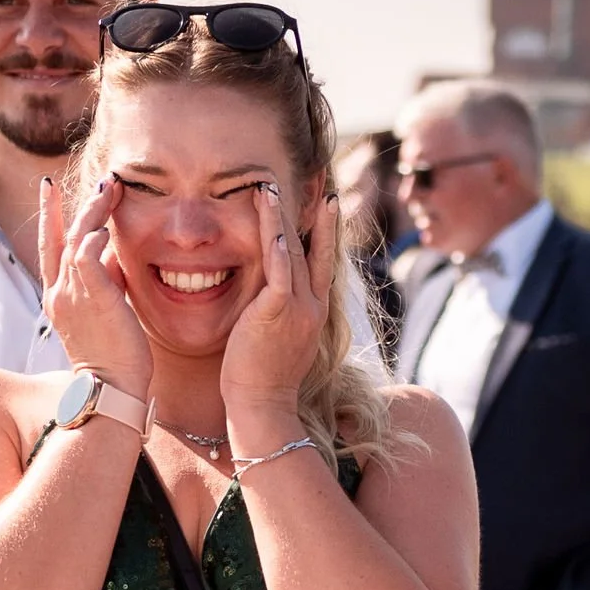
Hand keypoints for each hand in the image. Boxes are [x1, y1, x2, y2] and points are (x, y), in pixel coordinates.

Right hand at [40, 176, 152, 396]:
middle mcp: (59, 293)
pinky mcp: (93, 298)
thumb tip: (114, 252)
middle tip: (68, 179)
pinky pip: (87, 257)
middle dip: (61, 205)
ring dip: (92, 212)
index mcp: (58, 297)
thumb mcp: (105, 309)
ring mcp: (72, 295)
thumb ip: (106, 278)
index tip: (49, 190)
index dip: (49, 217)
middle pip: (57, 238)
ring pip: (76, 241)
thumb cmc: (113, 355)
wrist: (111, 387)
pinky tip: (104, 226)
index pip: (49, 248)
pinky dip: (95, 239)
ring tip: (107, 188)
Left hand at [220, 182, 337, 423]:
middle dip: (313, 215)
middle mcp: (312, 306)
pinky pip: (279, 274)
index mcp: (314, 311)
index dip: (325, 232)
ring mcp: (297, 309)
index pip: (322, 262)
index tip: (327, 205)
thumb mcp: (279, 340)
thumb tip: (269, 297)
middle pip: (314, 250)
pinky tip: (273, 227)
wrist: (262, 406)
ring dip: (279, 218)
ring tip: (268, 188)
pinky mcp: (276, 314)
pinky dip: (277, 249)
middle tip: (316, 183)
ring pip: (294, 253)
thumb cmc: (262, 380)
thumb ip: (278, 313)